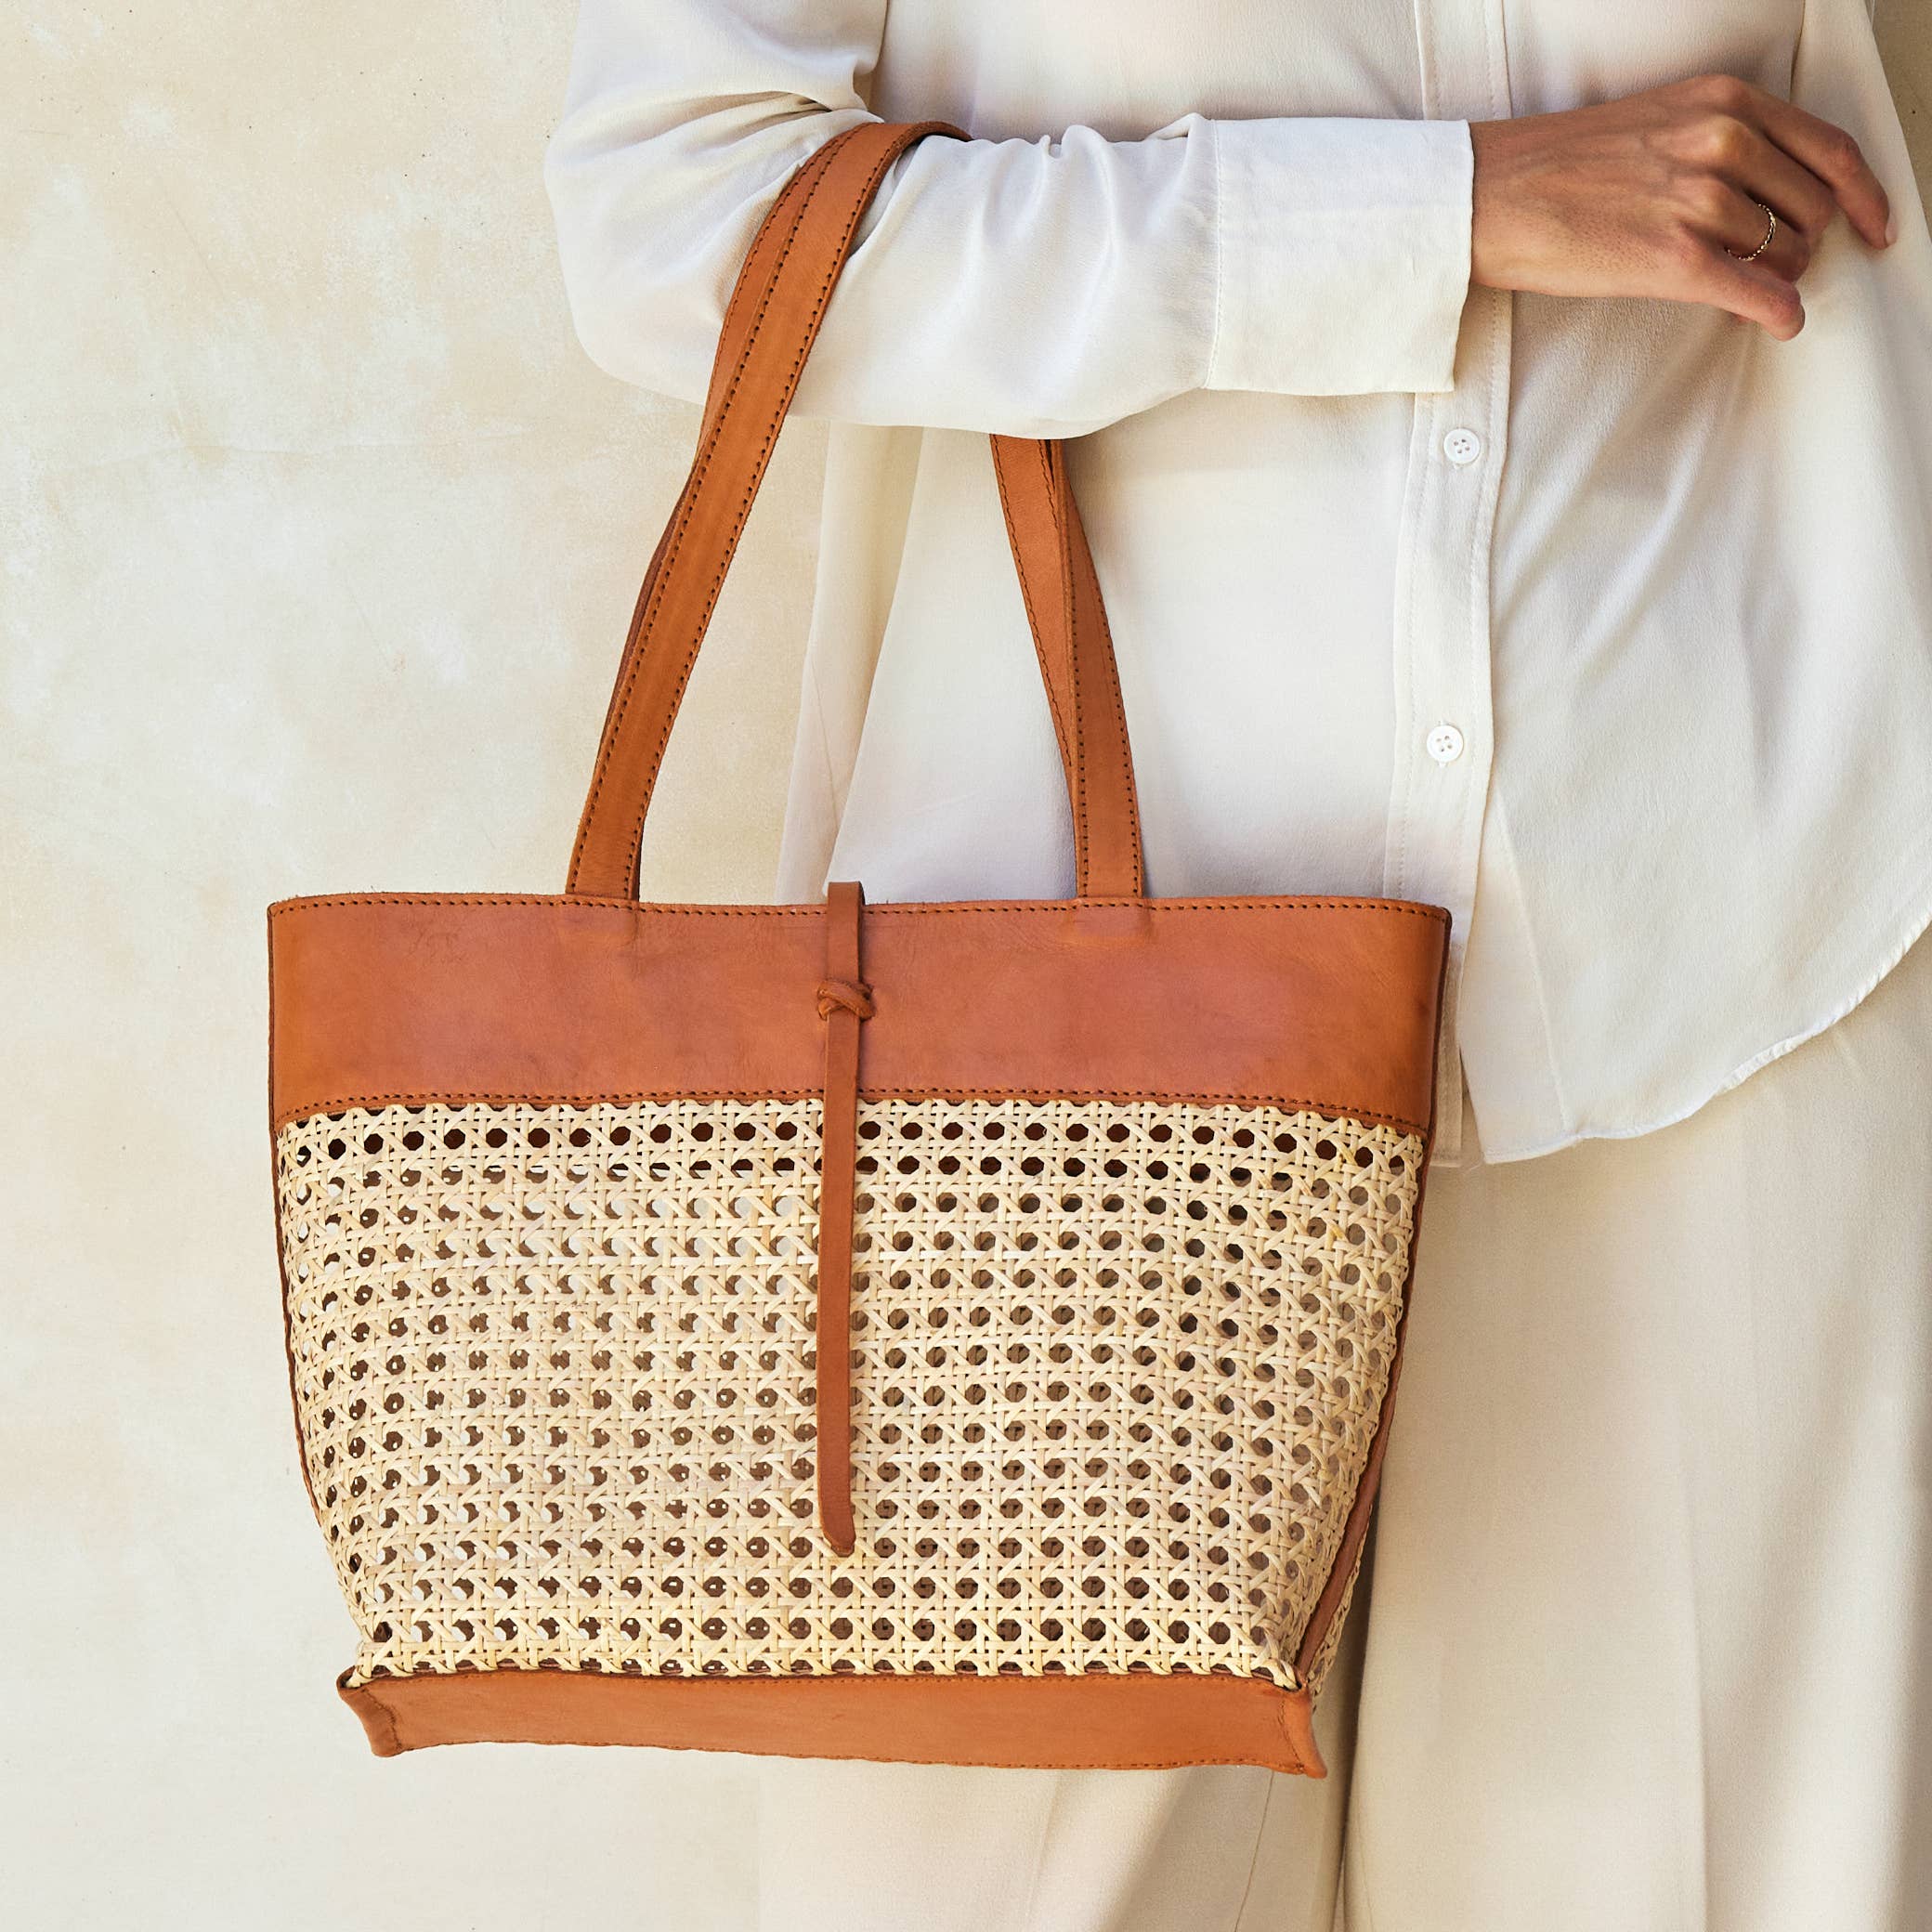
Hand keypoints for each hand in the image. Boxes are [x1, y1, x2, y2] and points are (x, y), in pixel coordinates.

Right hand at [1469, 73, 1894, 339]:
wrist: (1492, 196)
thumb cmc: (1559, 166)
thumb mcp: (1657, 121)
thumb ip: (1719, 139)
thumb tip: (1766, 191)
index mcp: (1722, 104)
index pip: (1827, 149)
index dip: (1863, 194)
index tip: (1874, 223)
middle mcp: (1721, 144)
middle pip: (1812, 207)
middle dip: (1806, 242)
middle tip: (1783, 264)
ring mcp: (1700, 202)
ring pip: (1785, 253)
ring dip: (1779, 279)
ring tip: (1752, 289)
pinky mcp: (1674, 260)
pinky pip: (1757, 293)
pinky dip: (1779, 313)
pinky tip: (1778, 323)